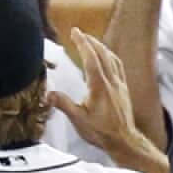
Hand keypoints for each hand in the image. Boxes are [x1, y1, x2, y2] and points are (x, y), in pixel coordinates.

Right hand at [48, 28, 145, 157]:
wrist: (124, 141)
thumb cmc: (101, 132)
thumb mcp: (78, 120)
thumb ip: (64, 105)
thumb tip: (48, 94)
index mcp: (99, 87)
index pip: (90, 58)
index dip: (82, 43)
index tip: (75, 32)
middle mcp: (111, 82)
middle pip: (102, 54)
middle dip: (90, 41)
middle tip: (79, 33)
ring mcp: (120, 85)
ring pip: (112, 59)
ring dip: (101, 47)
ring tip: (91, 41)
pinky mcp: (124, 90)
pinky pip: (119, 67)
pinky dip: (111, 57)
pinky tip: (107, 58)